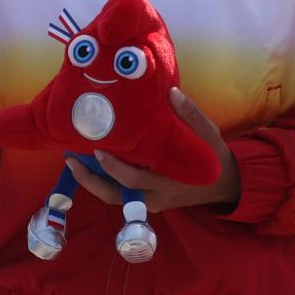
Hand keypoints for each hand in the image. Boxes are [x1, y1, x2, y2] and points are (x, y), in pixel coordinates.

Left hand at [67, 88, 242, 213]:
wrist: (223, 184)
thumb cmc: (213, 157)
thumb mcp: (209, 134)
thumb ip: (191, 115)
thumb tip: (172, 92)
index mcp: (168, 181)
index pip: (135, 179)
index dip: (114, 169)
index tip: (98, 151)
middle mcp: (154, 197)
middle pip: (115, 194)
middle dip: (90, 179)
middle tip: (71, 158)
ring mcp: (148, 202)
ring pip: (113, 198)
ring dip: (90, 183)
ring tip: (72, 163)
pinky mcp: (145, 202)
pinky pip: (120, 195)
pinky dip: (103, 183)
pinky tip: (90, 165)